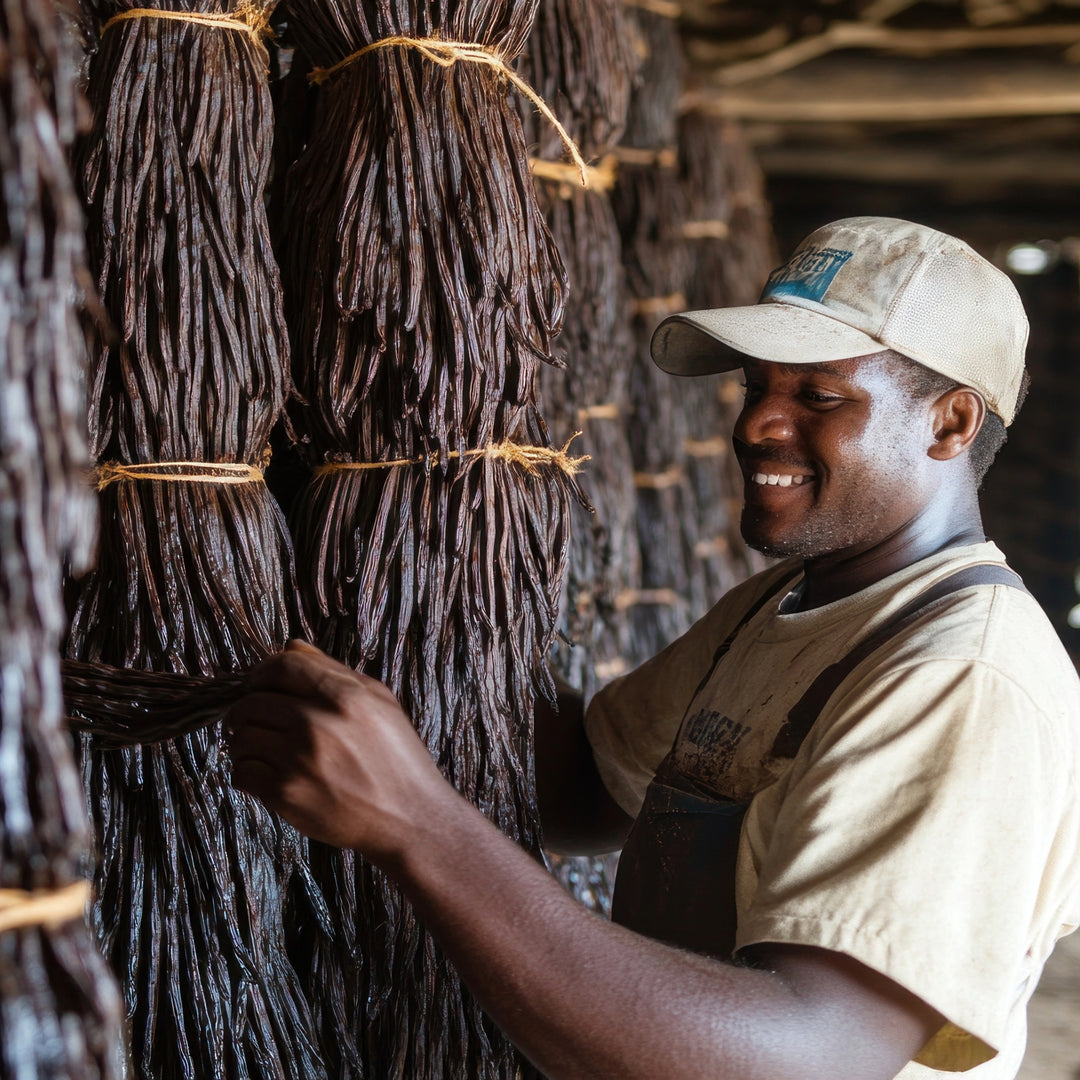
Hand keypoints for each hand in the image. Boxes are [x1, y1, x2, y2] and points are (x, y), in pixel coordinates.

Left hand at [225, 640, 450, 860]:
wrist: (409, 817)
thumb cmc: (397, 757)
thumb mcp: (379, 701)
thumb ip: (334, 670)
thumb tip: (291, 646)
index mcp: (344, 696)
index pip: (281, 666)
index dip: (262, 673)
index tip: (258, 684)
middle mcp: (317, 723)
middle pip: (252, 702)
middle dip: (247, 710)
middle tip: (255, 721)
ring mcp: (298, 760)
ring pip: (241, 738)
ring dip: (244, 742)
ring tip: (262, 749)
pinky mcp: (286, 793)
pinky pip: (241, 773)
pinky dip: (246, 772)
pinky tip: (265, 774)